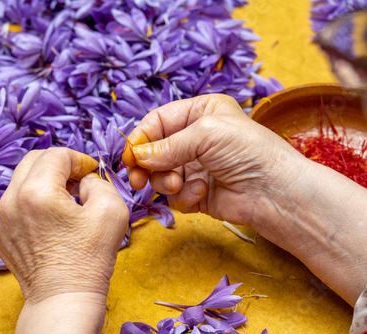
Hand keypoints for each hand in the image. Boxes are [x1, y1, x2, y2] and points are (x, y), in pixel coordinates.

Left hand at [0, 147, 128, 332]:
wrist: (63, 298)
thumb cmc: (89, 258)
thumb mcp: (112, 210)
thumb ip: (98, 181)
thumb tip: (83, 179)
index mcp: (37, 192)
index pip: (57, 155)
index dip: (79, 159)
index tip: (91, 171)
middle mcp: (11, 200)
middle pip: (33, 160)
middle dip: (58, 164)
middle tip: (77, 180)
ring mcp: (0, 218)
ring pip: (21, 180)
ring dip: (44, 181)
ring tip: (64, 202)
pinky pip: (14, 202)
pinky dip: (32, 201)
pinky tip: (50, 219)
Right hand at [122, 94, 366, 304]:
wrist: (275, 192)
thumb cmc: (248, 151)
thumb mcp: (206, 134)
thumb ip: (167, 145)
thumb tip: (136, 157)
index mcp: (199, 113)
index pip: (157, 122)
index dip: (141, 138)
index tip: (129, 156)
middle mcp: (195, 138)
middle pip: (153, 151)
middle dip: (146, 165)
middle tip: (138, 179)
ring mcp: (195, 167)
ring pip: (160, 175)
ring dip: (166, 181)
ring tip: (179, 183)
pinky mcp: (197, 193)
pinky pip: (174, 195)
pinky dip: (184, 195)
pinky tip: (202, 192)